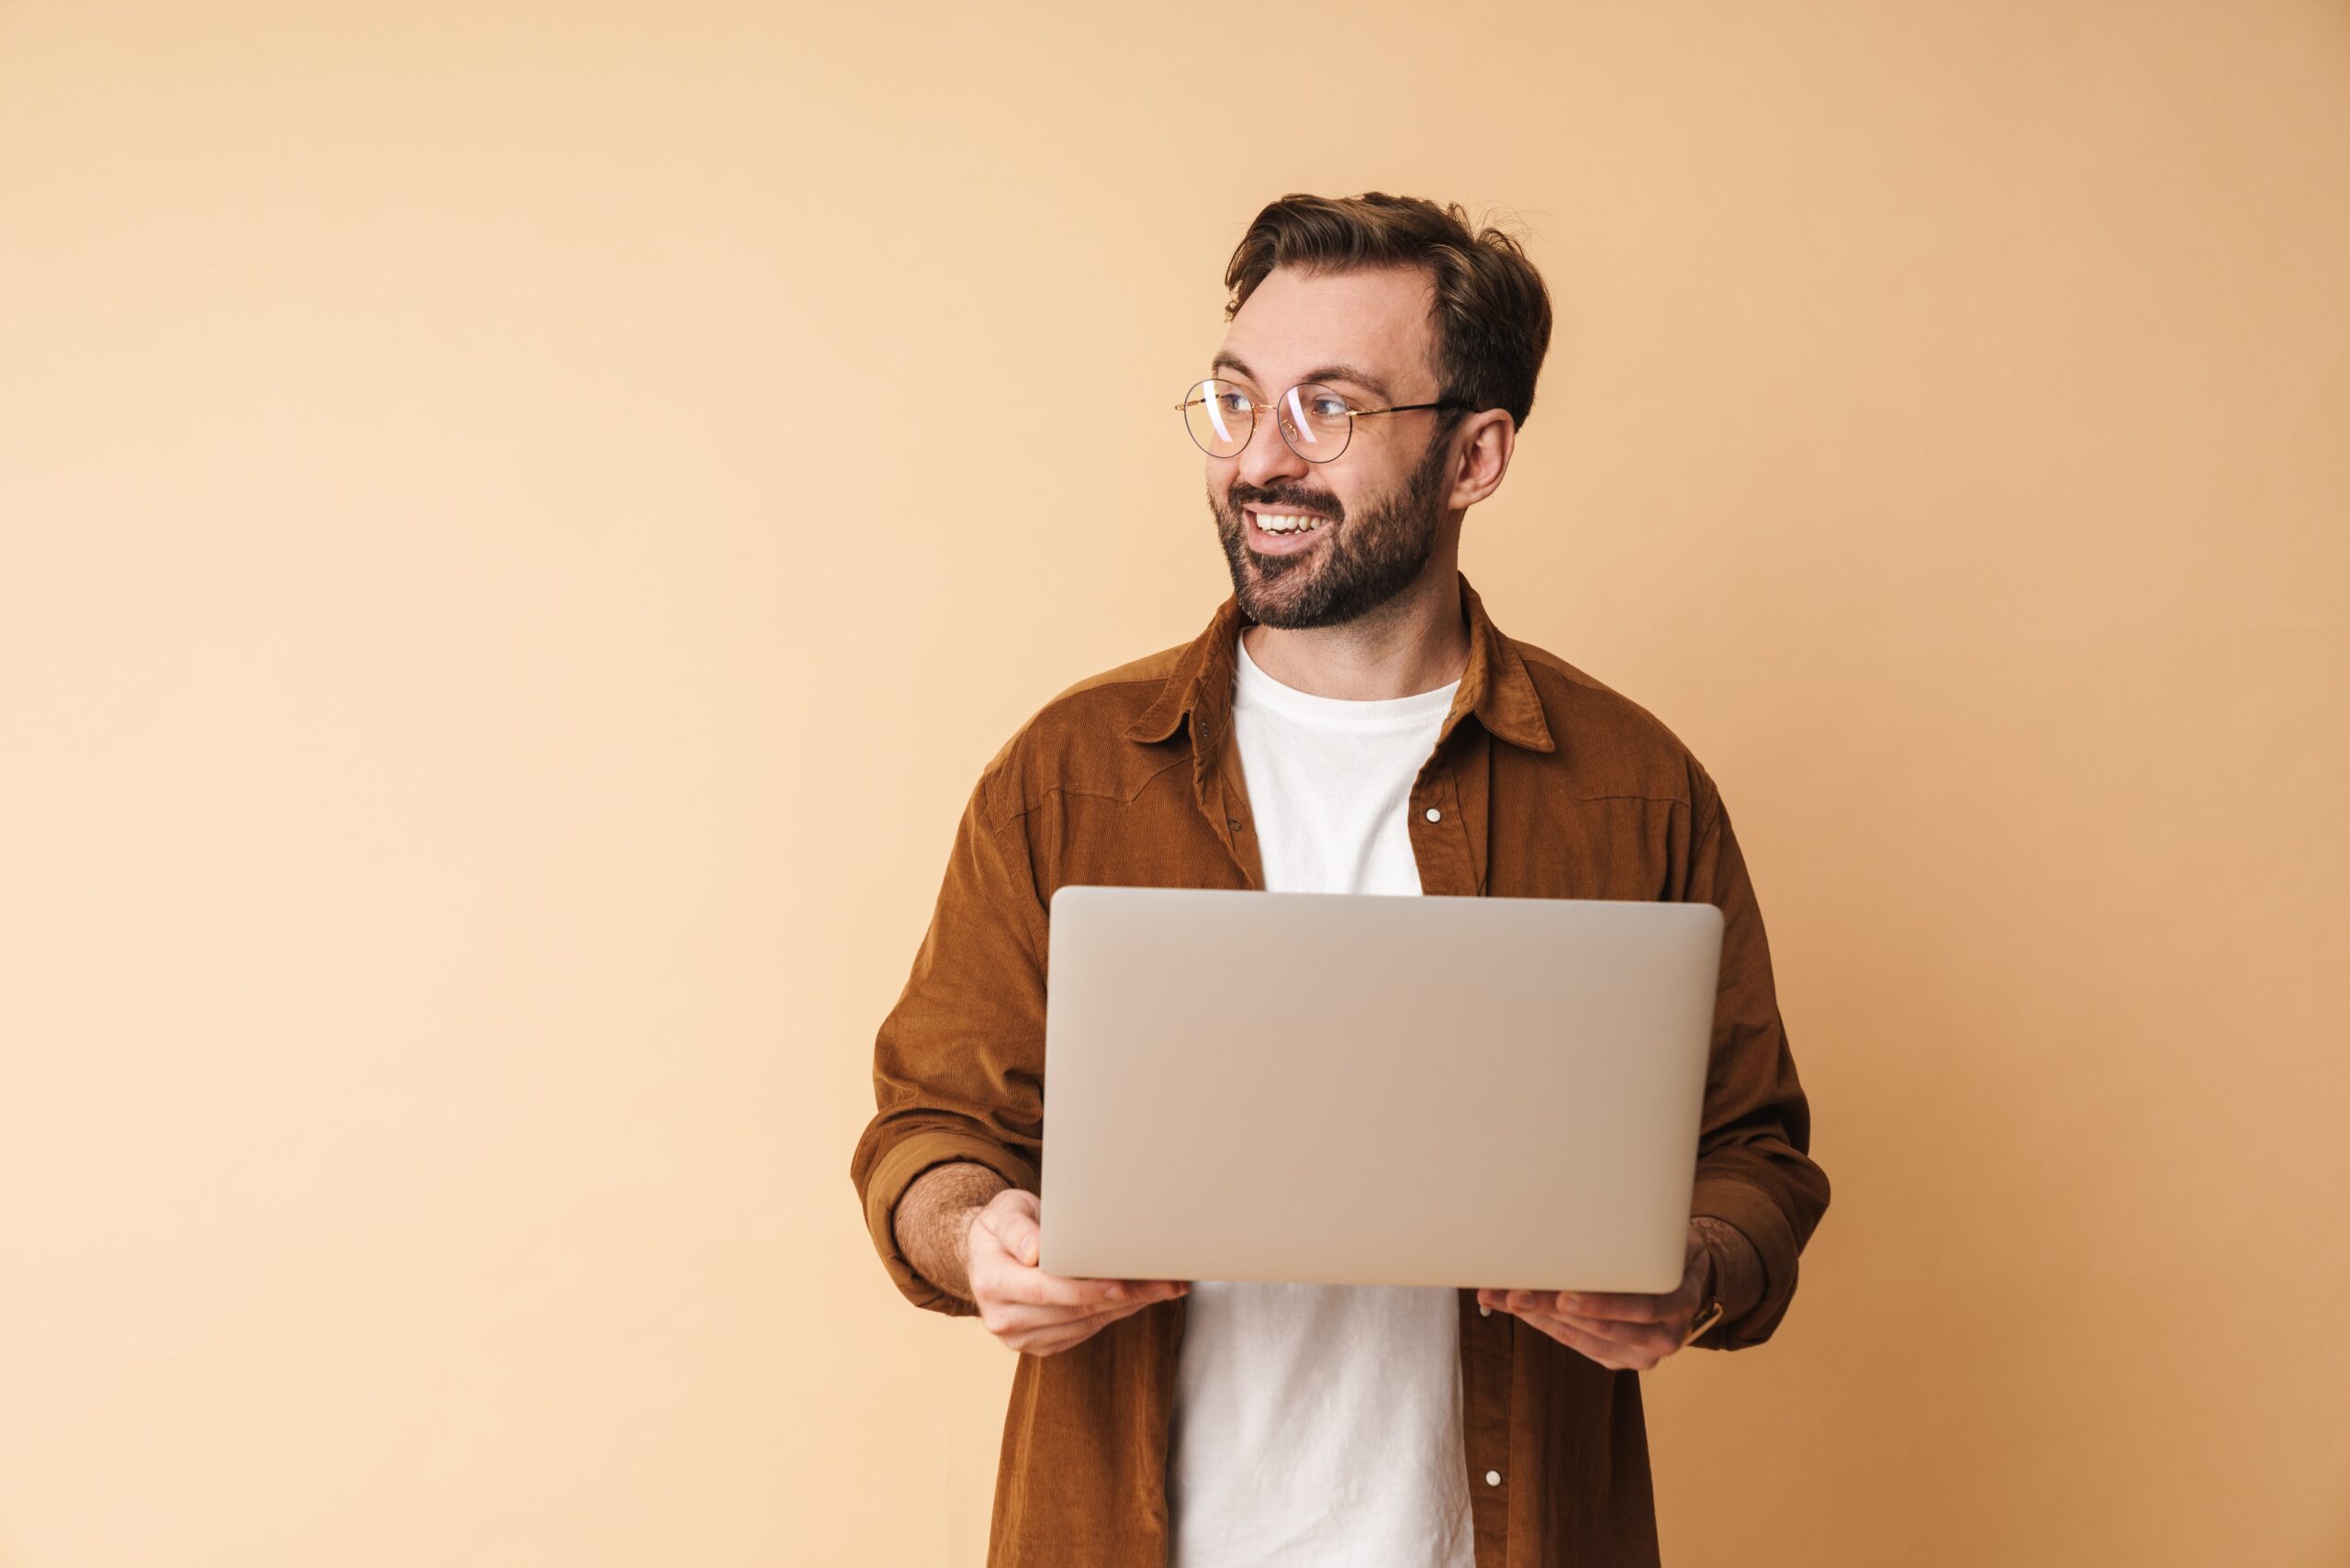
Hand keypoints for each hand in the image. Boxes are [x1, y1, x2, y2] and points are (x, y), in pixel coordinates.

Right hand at [962, 1187, 1189, 1355]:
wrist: (986, 1253)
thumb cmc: (1003, 1225)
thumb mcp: (1005, 1210)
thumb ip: (1018, 1228)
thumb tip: (1035, 1252)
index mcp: (991, 1281)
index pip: (1048, 1289)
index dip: (1089, 1288)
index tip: (1125, 1283)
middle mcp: (1002, 1316)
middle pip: (1073, 1310)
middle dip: (1124, 1296)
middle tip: (1166, 1282)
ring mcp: (1020, 1336)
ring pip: (1084, 1323)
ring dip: (1127, 1307)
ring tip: (1163, 1287)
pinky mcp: (1038, 1344)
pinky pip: (1083, 1331)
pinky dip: (1113, 1314)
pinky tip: (1138, 1298)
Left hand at [1477, 1226, 1714, 1371]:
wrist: (1683, 1278)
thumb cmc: (1665, 1245)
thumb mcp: (1663, 1232)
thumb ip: (1637, 1230)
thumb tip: (1578, 1202)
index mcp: (1681, 1299)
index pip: (1640, 1306)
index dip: (1602, 1303)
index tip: (1564, 1294)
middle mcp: (1666, 1333)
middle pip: (1605, 1326)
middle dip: (1555, 1309)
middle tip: (1517, 1294)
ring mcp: (1642, 1352)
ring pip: (1584, 1337)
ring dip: (1540, 1317)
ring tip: (1503, 1297)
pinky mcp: (1619, 1359)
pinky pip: (1577, 1343)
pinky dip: (1546, 1324)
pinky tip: (1519, 1307)